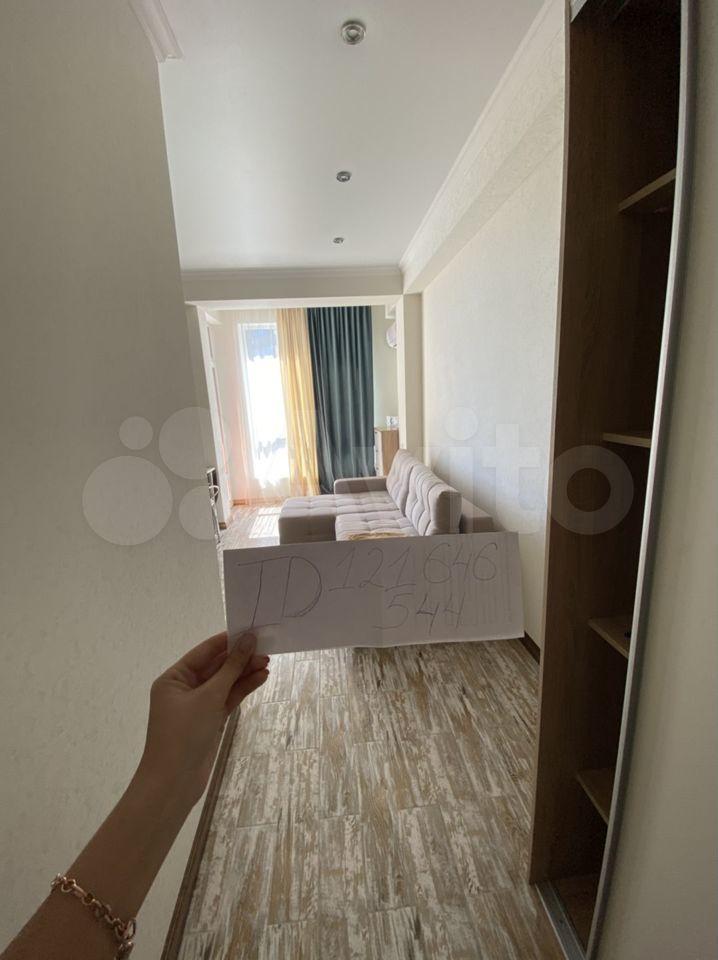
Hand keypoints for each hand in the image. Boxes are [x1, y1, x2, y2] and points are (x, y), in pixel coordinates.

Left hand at [136, 632, 268, 808]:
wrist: (174, 782)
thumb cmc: (184, 733)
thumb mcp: (209, 697)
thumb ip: (231, 668)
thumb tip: (247, 640)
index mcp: (174, 678)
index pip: (204, 652)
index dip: (228, 641)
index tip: (251, 630)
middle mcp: (184, 688)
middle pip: (216, 667)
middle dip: (240, 658)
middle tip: (266, 648)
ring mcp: (198, 705)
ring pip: (224, 683)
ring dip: (244, 673)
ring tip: (268, 663)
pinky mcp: (209, 720)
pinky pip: (228, 699)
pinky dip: (242, 690)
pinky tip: (261, 678)